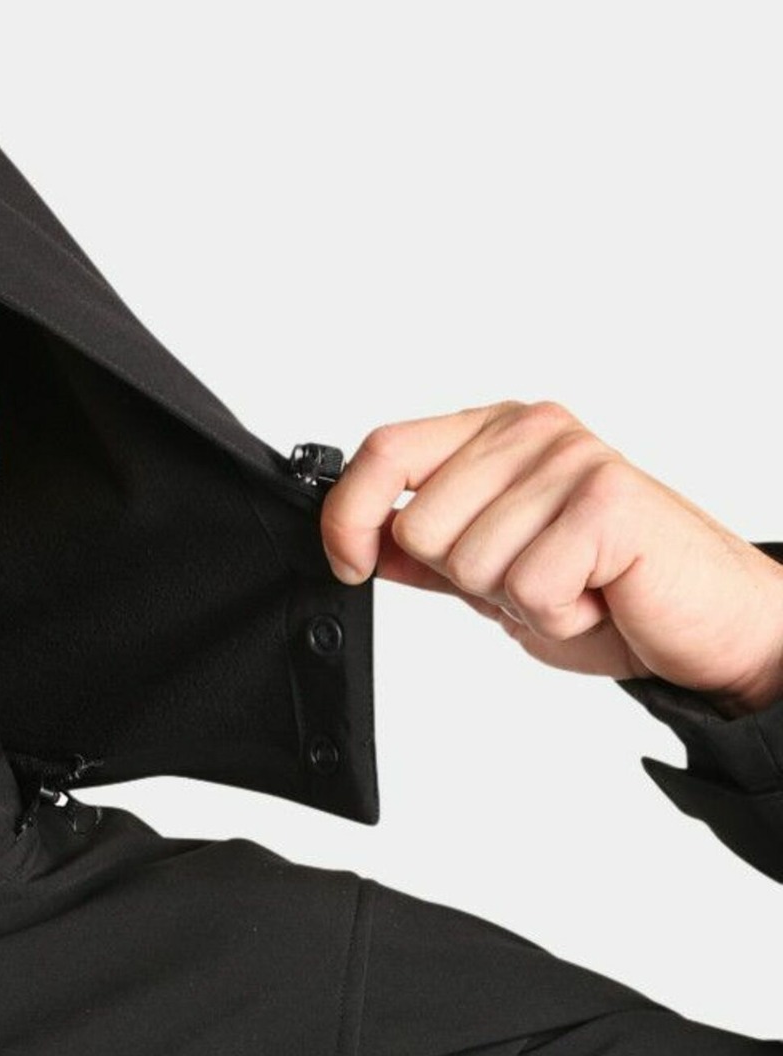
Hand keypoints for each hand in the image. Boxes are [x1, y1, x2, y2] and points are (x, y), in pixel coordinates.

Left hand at [318, 400, 782, 715]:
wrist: (706, 623)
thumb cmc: (612, 592)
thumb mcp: (496, 577)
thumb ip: (431, 555)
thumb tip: (357, 542)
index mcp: (498, 434)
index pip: (385, 451)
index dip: (350, 515)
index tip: (350, 563)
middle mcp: (534, 431)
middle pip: (421, 525)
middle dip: (465, 579)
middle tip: (535, 577)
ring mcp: (572, 460)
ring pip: (471, 562)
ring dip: (519, 600)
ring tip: (574, 584)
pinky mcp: (607, 501)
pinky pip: (530, 584)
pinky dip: (558, 613)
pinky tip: (599, 594)